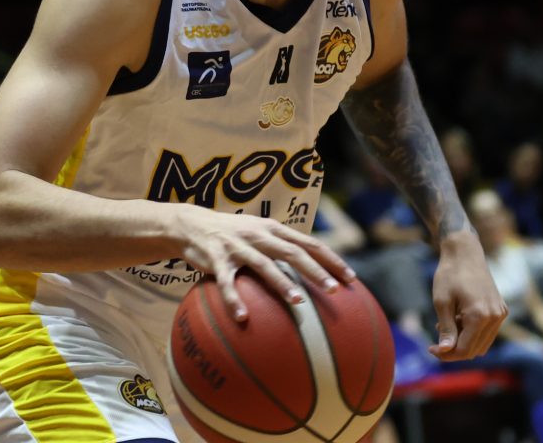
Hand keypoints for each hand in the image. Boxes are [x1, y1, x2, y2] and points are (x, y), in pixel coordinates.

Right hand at [174, 204, 356, 320]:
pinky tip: (242, 319)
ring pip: (263, 265)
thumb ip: (281, 247)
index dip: (331, 259)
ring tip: (297, 302)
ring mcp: (237, 246)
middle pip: (292, 252)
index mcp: (273, 229)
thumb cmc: (232, 234)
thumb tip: (313, 271)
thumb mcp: (258, 233)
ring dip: (282, 283)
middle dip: (315, 271)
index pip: (309, 243)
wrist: (190, 224)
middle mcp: (258, 235)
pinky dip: (234, 300)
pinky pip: (226, 282)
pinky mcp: (216, 259)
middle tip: (334, 290)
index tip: (351, 279)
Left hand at [428, 230, 507, 360]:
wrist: (465, 252)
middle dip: (454, 350)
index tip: (430, 349)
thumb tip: (445, 351)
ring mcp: (500, 313)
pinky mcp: (501, 309)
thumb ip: (446, 328)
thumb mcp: (442, 302)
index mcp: (480, 316)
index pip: (465, 349)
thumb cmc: (450, 274)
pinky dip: (473, 332)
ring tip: (446, 326)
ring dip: (464, 341)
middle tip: (436, 342)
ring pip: (482, 343)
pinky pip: (487, 332)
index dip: (447, 354)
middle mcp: (495, 317)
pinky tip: (458, 319)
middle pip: (475, 350)